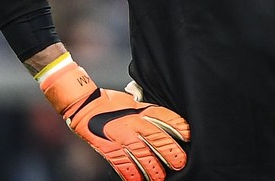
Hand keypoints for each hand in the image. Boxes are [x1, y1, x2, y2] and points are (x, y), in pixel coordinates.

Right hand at [40, 60, 189, 180]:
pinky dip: (132, 176)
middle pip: (157, 139)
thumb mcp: (133, 101)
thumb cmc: (111, 102)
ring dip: (154, 169)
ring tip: (162, 177)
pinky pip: (124, 166)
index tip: (189, 135)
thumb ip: (147, 112)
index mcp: (140, 110)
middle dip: (171, 152)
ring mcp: (122, 138)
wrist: (85, 105)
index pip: (165, 117)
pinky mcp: (110, 150)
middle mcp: (133, 124)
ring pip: (143, 156)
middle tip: (180, 161)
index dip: (178, 127)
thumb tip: (164, 122)